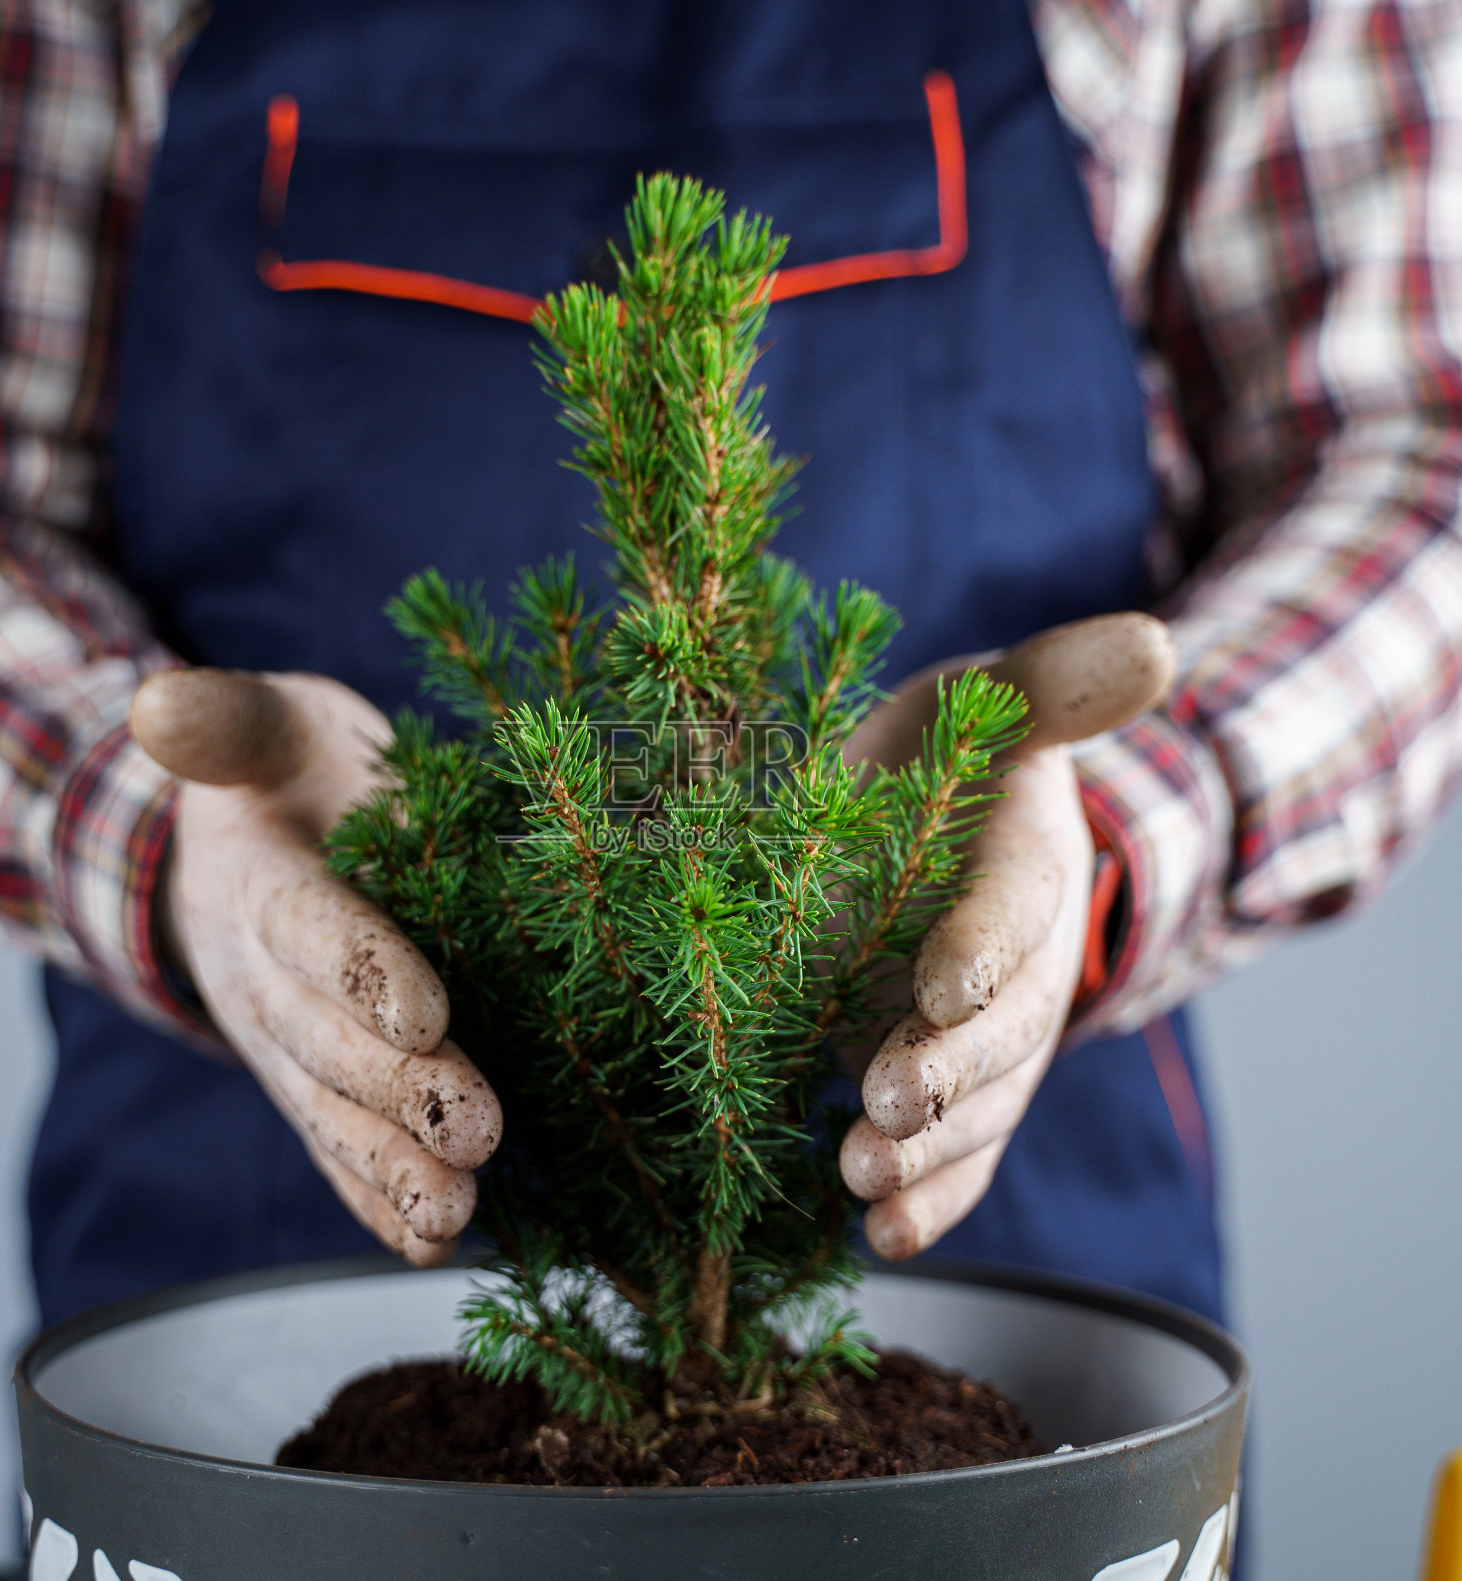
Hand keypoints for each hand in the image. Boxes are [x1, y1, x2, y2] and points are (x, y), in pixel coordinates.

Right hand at [130, 669, 501, 1266]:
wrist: (244, 850)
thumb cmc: (278, 775)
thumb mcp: (258, 723)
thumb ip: (220, 719)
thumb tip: (156, 703)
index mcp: (260, 885)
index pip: (311, 930)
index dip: (364, 969)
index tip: (427, 1014)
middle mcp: (265, 983)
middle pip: (329, 1043)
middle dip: (400, 1092)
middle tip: (476, 1131)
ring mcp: (288, 1047)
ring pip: (334, 1116)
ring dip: (395, 1168)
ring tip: (457, 1210)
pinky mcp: (320, 1084)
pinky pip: (342, 1150)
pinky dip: (382, 1201)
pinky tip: (438, 1242)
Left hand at [838, 614, 1174, 1259]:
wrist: (946, 827)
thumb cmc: (957, 755)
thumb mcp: (995, 699)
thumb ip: (1056, 679)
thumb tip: (1152, 643)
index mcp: (1025, 861)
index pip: (1016, 908)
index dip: (983, 944)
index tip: (936, 982)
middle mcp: (1021, 964)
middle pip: (1000, 1031)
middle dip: (947, 1070)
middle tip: (885, 1100)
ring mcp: (993, 1038)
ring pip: (976, 1107)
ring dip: (926, 1151)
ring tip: (863, 1178)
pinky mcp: (957, 1086)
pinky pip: (954, 1154)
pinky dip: (926, 1200)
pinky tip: (883, 1237)